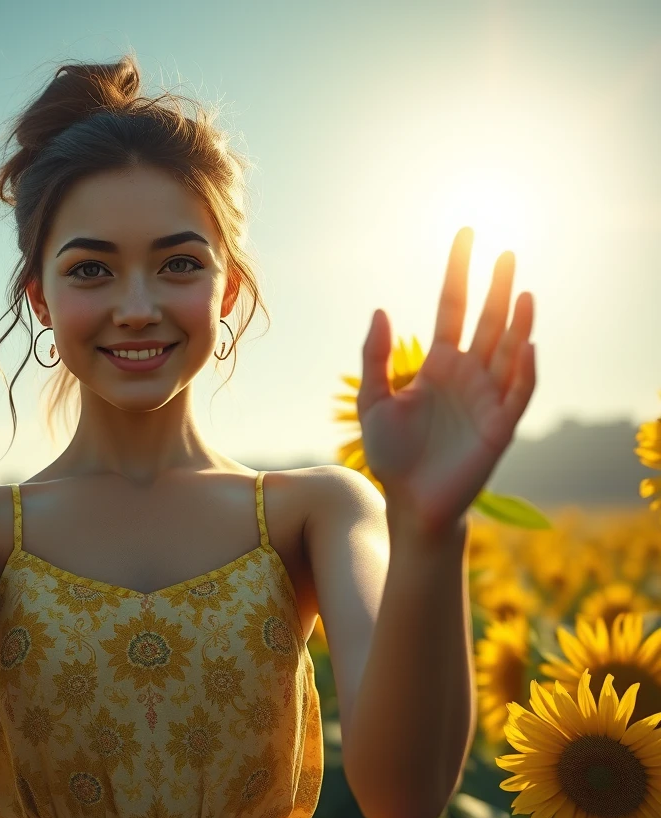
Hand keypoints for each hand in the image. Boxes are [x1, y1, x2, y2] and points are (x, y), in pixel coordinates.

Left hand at [356, 227, 535, 539]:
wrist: (409, 500)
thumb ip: (375, 358)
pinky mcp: (500, 425)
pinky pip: (518, 392)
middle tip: (505, 252)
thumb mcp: (373, 401)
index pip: (452, 308)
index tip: (465, 236)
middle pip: (486, 322)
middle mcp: (467, 374)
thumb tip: (380, 309)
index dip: (458, 273)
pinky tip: (526, 344)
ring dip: (517, 322)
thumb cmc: (391, 453)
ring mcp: (486, 397)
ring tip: (522, 289)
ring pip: (508, 350)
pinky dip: (524, 370)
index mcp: (438, 365)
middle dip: (496, 289)